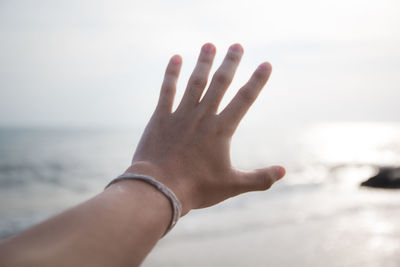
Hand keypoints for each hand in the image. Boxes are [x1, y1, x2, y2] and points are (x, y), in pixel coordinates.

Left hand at [126, 43, 284, 214]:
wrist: (160, 189)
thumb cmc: (197, 188)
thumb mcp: (232, 185)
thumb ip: (259, 178)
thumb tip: (283, 171)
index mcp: (221, 130)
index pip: (244, 99)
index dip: (256, 81)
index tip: (265, 64)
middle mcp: (203, 116)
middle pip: (220, 84)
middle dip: (230, 63)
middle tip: (237, 45)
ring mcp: (180, 115)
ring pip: (195, 82)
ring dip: (203, 63)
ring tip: (209, 45)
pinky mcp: (160, 118)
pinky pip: (167, 91)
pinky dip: (171, 74)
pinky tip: (176, 58)